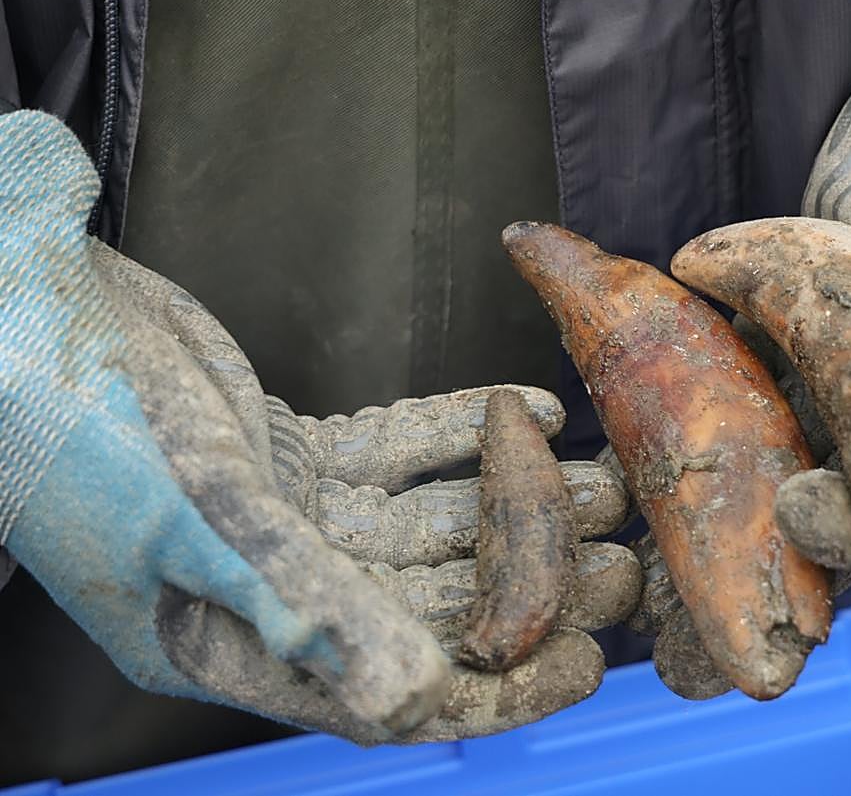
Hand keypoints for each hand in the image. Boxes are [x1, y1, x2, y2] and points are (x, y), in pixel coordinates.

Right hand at [0, 111, 637, 743]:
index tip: (583, 664)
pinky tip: (532, 407)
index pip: (393, 689)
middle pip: (429, 598)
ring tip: (599, 476)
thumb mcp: (186, 528)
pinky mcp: (297, 446)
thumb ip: (299, 611)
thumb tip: (412, 704)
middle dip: (526, 576)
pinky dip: (462, 427)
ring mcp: (290, 514)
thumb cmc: (67, 434)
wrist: (16, 313)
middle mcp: (276, 586)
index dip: (492, 686)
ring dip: (513, 495)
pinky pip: (400, 445)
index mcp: (240, 642)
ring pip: (429, 517)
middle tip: (622, 552)